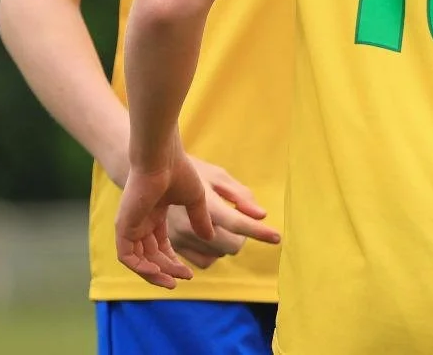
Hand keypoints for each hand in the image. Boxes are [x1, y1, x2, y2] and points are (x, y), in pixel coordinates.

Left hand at [115, 150, 212, 288]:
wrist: (162, 160)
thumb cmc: (178, 172)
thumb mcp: (195, 200)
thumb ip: (200, 219)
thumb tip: (210, 237)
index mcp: (154, 215)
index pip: (160, 246)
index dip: (174, 261)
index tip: (188, 272)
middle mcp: (140, 223)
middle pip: (150, 256)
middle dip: (167, 270)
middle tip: (184, 278)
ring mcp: (130, 225)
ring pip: (138, 260)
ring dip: (155, 273)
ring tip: (172, 281)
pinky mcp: (123, 227)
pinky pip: (127, 256)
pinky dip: (140, 267)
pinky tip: (157, 272)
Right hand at [166, 157, 281, 268]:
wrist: (154, 176)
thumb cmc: (192, 172)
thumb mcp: (219, 176)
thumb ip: (241, 196)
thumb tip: (262, 215)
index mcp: (205, 205)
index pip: (237, 223)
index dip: (260, 232)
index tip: (278, 238)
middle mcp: (190, 226)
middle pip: (231, 247)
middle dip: (240, 238)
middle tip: (239, 223)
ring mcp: (179, 238)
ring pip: (216, 256)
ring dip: (225, 246)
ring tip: (221, 227)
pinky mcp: (173, 246)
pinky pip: (202, 260)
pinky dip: (211, 253)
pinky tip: (210, 237)